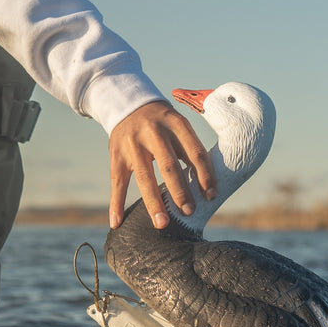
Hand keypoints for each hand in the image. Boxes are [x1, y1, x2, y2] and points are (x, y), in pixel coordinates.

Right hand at [108, 101, 216, 228]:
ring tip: (162, 223)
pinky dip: (116, 203)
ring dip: (153, 202)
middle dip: (180, 191)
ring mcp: (133, 144)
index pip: (194, 152)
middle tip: (188, 212)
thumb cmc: (163, 123)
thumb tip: (207, 186)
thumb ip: (191, 150)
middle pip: (168, 165)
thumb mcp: (179, 126)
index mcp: (176, 125)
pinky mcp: (116, 154)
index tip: (210, 196)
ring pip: (144, 177)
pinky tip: (117, 222)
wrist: (128, 103)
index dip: (204, 175)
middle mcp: (154, 133)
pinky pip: (117, 182)